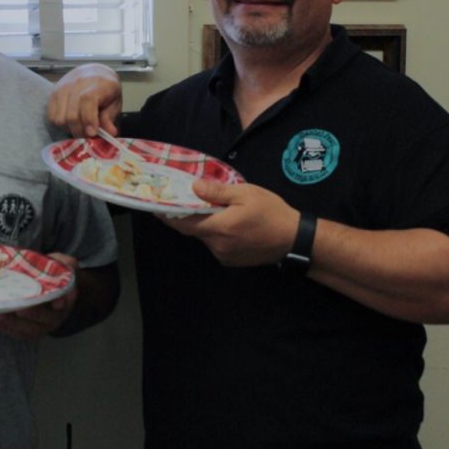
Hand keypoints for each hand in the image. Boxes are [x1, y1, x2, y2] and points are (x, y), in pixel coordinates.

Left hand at [0, 253, 78, 340]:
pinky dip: (4, 328)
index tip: (57, 303)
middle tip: (19, 309)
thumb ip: (61, 263)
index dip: (62, 302)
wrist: (49, 290)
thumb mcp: (62, 264)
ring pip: (29, 330)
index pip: (66, 301)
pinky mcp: (28, 331)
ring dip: (12, 324)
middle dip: (32, 314)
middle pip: (45, 318)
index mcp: (66, 298)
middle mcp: (56, 316)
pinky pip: (17, 333)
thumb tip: (55, 260)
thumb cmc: (54, 275)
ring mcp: (41, 326)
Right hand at [47, 64, 122, 137]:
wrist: (94, 72)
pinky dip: (60, 124)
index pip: (87, 100)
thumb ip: (110, 118)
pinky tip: (70, 123)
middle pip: (71, 114)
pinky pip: (51, 116)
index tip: (92, 133)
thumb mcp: (115, 102)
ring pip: (59, 118)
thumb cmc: (106, 89)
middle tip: (87, 135)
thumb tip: (110, 133)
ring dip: (68, 128)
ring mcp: (62, 88)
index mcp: (97, 84)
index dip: (88, 119)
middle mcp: (77, 83)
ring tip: (78, 128)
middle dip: (79, 130)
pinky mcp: (53, 93)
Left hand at [159, 180, 299, 267]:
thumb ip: (218, 192)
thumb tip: (194, 187)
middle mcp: (217, 245)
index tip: (154, 206)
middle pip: (193, 230)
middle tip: (182, 201)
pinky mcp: (231, 261)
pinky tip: (228, 224)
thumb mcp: (246, 194)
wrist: (294, 240)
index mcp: (218, 228)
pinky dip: (216, 234)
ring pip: (205, 237)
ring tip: (214, 210)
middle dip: (187, 216)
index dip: (167, 214)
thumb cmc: (272, 213)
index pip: (183, 223)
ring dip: (205, 225)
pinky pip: (216, 245)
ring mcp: (223, 255)